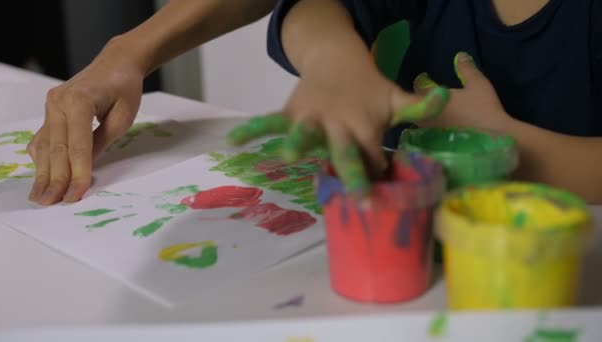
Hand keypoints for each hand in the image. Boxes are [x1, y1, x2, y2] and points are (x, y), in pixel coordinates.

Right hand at [28, 43, 143, 204]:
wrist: (115, 64)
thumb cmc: (124, 89)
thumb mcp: (122, 117)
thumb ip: (102, 141)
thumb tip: (86, 168)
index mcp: (78, 101)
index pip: (77, 146)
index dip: (77, 173)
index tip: (75, 195)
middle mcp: (58, 102)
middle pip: (57, 148)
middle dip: (55, 179)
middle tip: (51, 203)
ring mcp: (51, 106)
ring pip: (46, 146)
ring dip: (43, 173)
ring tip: (41, 197)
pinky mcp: (50, 111)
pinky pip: (43, 139)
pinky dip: (43, 159)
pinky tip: (41, 177)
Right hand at [228, 54, 448, 195]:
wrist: (337, 59)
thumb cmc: (368, 87)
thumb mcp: (395, 96)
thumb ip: (419, 105)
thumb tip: (446, 96)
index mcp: (366, 125)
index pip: (373, 159)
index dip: (377, 178)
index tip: (378, 205)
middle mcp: (339, 123)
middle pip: (345, 151)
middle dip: (352, 174)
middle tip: (359, 199)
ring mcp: (312, 117)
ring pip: (304, 132)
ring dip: (296, 142)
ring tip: (288, 155)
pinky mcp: (290, 112)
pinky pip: (268, 121)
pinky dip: (251, 129)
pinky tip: (231, 142)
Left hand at [414, 52, 512, 130]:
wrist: (491, 139)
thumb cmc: (483, 109)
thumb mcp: (478, 84)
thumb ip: (466, 69)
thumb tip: (459, 55)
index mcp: (432, 98)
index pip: (418, 86)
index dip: (422, 81)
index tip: (425, 78)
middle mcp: (425, 115)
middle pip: (416, 105)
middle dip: (420, 100)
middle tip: (429, 96)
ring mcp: (428, 132)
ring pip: (420, 121)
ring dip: (424, 115)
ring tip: (433, 112)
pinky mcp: (434, 145)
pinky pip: (426, 135)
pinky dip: (429, 130)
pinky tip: (438, 129)